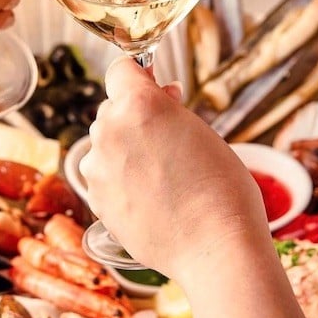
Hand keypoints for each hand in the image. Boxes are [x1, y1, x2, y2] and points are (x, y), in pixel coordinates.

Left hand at [81, 57, 266, 279]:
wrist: (215, 247)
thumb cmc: (221, 187)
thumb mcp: (200, 131)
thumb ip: (169, 110)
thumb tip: (158, 96)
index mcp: (138, 104)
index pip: (121, 70)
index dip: (139, 76)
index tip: (152, 87)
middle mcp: (109, 130)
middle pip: (113, 108)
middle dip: (135, 115)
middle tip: (170, 135)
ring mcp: (98, 167)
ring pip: (106, 143)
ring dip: (125, 148)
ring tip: (163, 173)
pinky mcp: (96, 198)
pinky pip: (104, 175)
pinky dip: (121, 179)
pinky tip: (151, 196)